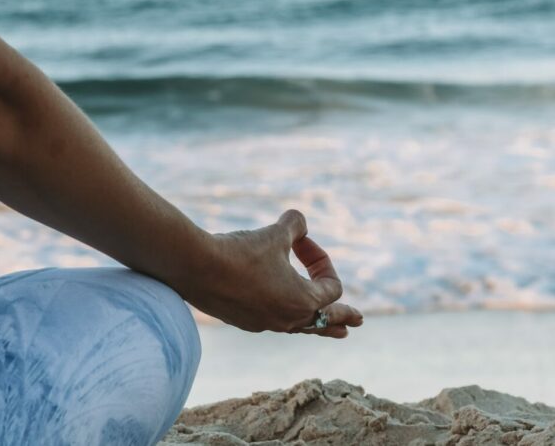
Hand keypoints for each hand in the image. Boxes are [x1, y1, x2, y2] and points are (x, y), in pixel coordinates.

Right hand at [185, 210, 363, 337]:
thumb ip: (295, 225)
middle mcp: (288, 319)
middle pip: (325, 321)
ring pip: (300, 327)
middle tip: (358, 321)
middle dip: (343, 317)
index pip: (331, 286)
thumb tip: (300, 222)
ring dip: (318, 324)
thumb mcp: (275, 233)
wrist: (196, 268)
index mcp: (303, 301)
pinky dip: (285, 316)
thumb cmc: (241, 252)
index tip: (301, 241)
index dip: (322, 260)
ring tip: (335, 331)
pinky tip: (282, 315)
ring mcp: (265, 324)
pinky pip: (274, 322)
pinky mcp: (244, 321)